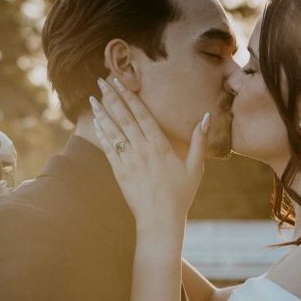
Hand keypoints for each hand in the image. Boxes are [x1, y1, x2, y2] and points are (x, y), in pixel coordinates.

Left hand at [90, 77, 207, 232]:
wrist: (160, 220)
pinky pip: (108, 149)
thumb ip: (200, 141)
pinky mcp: (119, 172)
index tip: (121, 83)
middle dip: (112, 97)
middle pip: (125, 118)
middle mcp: (142, 150)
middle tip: (102, 81)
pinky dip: (101, 134)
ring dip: (102, 112)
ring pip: (113, 131)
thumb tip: (207, 117)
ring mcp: (129, 161)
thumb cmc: (181, 195)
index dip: (130, 97)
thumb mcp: (196, 168)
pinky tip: (96, 122)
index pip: (142, 115)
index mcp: (161, 146)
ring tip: (93, 97)